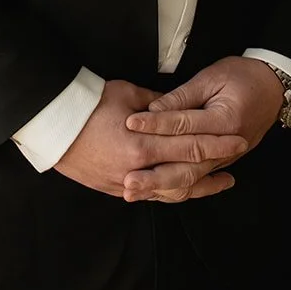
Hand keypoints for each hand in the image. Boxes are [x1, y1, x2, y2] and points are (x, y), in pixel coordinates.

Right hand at [54, 78, 247, 201]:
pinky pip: (152, 195)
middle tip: (238, 155)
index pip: (190, 145)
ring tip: (221, 181)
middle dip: (215, 164)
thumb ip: (158, 104)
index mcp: (143, 144)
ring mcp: (126, 183)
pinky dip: (172, 192)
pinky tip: (186, 188)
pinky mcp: (115, 189)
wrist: (52, 125)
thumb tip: (178, 107)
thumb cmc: (88, 104)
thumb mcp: (127, 94)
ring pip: (172, 190)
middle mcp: (138, 169)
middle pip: (186, 171)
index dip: (217, 143)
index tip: (238, 138)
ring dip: (199, 186)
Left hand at [121, 56, 284, 202]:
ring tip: (136, 191)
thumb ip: (183, 96)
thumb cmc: (243, 76)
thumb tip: (154, 109)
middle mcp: (227, 146)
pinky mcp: (222, 163)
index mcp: (225, 120)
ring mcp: (226, 158)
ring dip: (162, 187)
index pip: (184, 125)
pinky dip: (176, 189)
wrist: (273, 88)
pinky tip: (156, 194)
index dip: (155, 125)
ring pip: (191, 179)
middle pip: (187, 164)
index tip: (130, 124)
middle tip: (128, 178)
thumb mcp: (212, 77)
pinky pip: (198, 181)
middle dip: (154, 174)